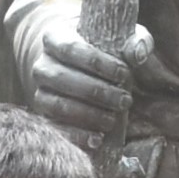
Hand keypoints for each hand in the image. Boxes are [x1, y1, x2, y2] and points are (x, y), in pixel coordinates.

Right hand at [24, 22, 144, 154]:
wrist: (76, 66)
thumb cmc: (103, 49)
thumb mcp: (119, 38)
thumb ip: (135, 41)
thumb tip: (138, 54)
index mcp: (54, 37)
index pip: (70, 48)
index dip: (98, 62)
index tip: (124, 74)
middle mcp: (41, 65)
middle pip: (63, 78)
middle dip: (97, 92)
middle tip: (125, 101)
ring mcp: (39, 91)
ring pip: (58, 105)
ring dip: (88, 115)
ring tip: (113, 120)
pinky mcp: (43, 115)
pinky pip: (55, 128)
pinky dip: (76, 135)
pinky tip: (97, 139)